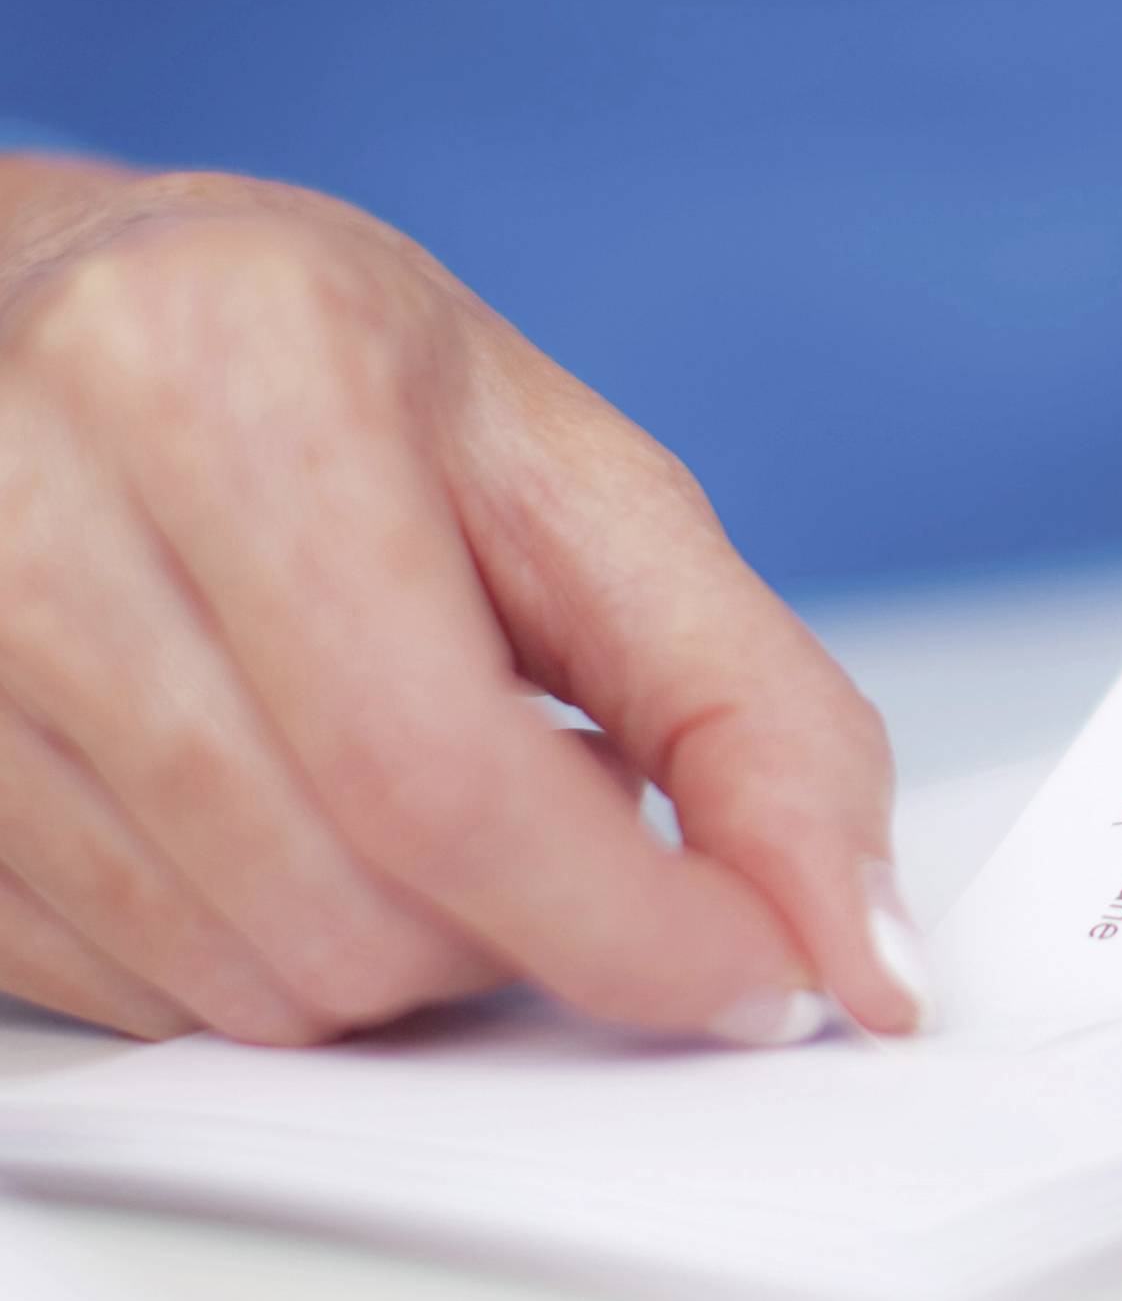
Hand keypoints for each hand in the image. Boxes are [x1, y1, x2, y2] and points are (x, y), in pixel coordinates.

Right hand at [0, 161, 924, 1044]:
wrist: (37, 309)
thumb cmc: (316, 373)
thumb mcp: (573, 478)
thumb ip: (747, 703)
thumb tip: (859, 938)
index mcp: (227, 378)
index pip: (440, 774)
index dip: (634, 925)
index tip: (763, 974)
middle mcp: (26, 511)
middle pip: (345, 908)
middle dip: (526, 932)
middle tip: (580, 813)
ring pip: (242, 981)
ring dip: (404, 946)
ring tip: (425, 773)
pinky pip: (138, 991)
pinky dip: (274, 949)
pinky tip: (295, 809)